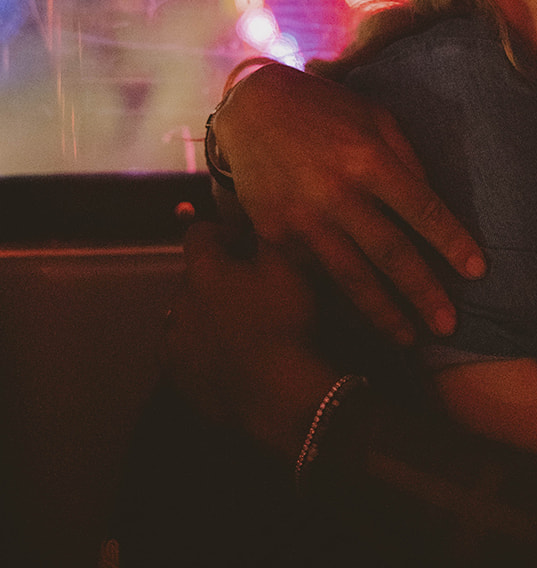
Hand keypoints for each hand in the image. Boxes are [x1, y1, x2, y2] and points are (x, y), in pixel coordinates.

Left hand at [162, 220, 339, 456]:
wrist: (276, 392)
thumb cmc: (284, 321)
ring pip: (183, 315)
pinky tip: (219, 355)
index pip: (198, 234)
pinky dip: (196, 346)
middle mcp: (179, 302)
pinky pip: (181, 351)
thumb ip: (266, 237)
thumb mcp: (287, 267)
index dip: (220, 231)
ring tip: (232, 323)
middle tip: (245, 284)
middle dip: (214, 275)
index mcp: (204, 270)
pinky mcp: (177, 378)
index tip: (243, 239)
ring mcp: (174, 343)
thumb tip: (256, 219)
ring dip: (202, 312)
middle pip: (192, 276)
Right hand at [212, 63, 485, 343]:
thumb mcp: (374, 116)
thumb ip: (406, 159)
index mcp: (368, 158)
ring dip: (384, 312)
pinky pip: (316, 272)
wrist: (251, 108)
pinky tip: (361, 314)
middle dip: (423, 292)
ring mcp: (303, 219)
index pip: (421, 208)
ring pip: (351, 276)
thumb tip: (432, 205)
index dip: (451, 241)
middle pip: (390, 253)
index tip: (477, 270)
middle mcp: (337, 193)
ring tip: (410, 338)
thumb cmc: (324, 108)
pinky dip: (341, 295)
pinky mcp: (276, 235)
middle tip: (450, 325)